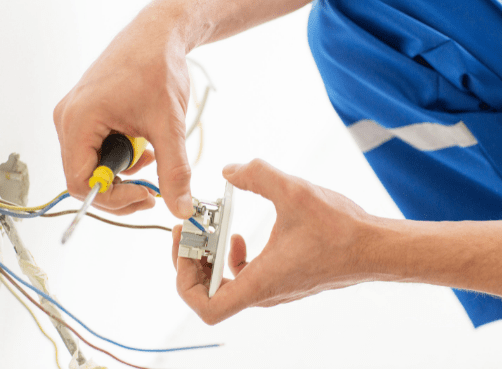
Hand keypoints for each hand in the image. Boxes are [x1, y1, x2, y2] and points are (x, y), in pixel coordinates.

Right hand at [53, 15, 192, 217]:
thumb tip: (179, 206)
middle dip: (121, 189)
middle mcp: (69, 120)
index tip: (145, 195)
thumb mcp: (168, 125)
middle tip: (151, 191)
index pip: (81, 183)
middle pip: (84, 178)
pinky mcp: (88, 116)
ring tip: (153, 159)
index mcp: (78, 121)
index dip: (114, 198)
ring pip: (93, 166)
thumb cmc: (155, 66)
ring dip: (124, 173)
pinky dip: (123, 158)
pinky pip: (98, 150)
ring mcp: (76, 118)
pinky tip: (145, 148)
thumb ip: (175, 171)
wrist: (157, 36)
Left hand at [171, 159, 375, 324]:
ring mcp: (272, 289)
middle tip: (194, 231)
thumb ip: (257, 175)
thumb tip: (229, 170)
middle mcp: (264, 293)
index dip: (185, 280)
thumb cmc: (341, 229)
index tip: (188, 246)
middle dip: (192, 261)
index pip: (206, 307)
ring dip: (210, 258)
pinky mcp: (281, 280)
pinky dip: (230, 258)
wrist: (374, 247)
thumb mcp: (294, 191)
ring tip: (213, 230)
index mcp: (261, 282)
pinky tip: (238, 236)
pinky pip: (242, 278)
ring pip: (224, 286)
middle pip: (207, 295)